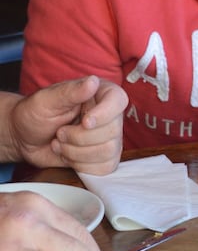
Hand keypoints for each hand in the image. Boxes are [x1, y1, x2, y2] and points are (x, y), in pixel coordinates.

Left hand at [7, 76, 127, 173]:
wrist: (26, 138)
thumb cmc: (35, 114)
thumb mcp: (47, 99)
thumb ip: (70, 91)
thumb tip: (93, 82)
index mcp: (99, 93)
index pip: (118, 100)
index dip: (104, 114)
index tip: (85, 122)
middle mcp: (109, 115)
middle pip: (112, 132)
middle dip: (78, 138)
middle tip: (59, 132)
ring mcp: (109, 138)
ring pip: (108, 152)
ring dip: (76, 152)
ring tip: (61, 143)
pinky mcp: (104, 158)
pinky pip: (105, 168)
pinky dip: (81, 165)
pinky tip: (68, 156)